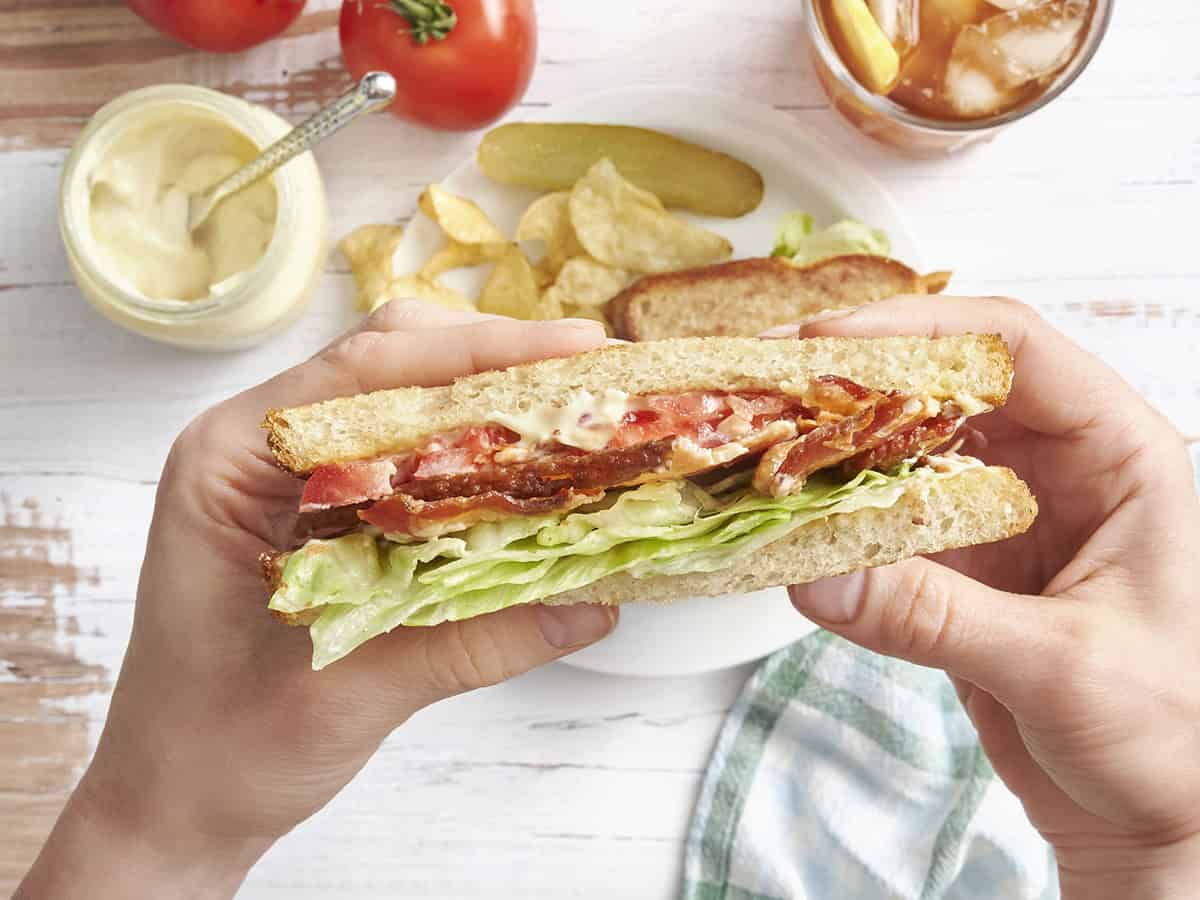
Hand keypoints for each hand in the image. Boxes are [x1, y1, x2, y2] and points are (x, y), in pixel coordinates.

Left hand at [18, 303, 617, 898]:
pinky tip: (527, 473)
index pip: (364, 371)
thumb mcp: (349, 695)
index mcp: (230, 463)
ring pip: (401, 404)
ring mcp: (287, 479)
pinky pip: (404, 459)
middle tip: (591, 376)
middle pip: (388, 364)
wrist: (178, 804)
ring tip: (572, 413)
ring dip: (487, 406)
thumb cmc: (220, 748)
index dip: (476, 351)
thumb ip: (474, 642)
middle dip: (493, 364)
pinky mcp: (321, 513)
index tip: (573, 351)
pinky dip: (470, 458)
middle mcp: (257, 451)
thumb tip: (591, 603)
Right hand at [784, 297, 1199, 899]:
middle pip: (946, 391)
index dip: (918, 333)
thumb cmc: (1178, 744)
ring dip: (839, 452)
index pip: (1016, 351)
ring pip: (909, 455)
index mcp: (1122, 458)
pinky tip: (791, 524)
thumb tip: (818, 575)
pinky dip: (838, 523)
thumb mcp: (1063, 667)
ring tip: (764, 449)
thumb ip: (935, 617)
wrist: (1165, 829)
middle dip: (856, 385)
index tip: (829, 343)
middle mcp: (1061, 473)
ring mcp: (1008, 521)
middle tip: (769, 387)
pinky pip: (890, 526)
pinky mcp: (966, 572)